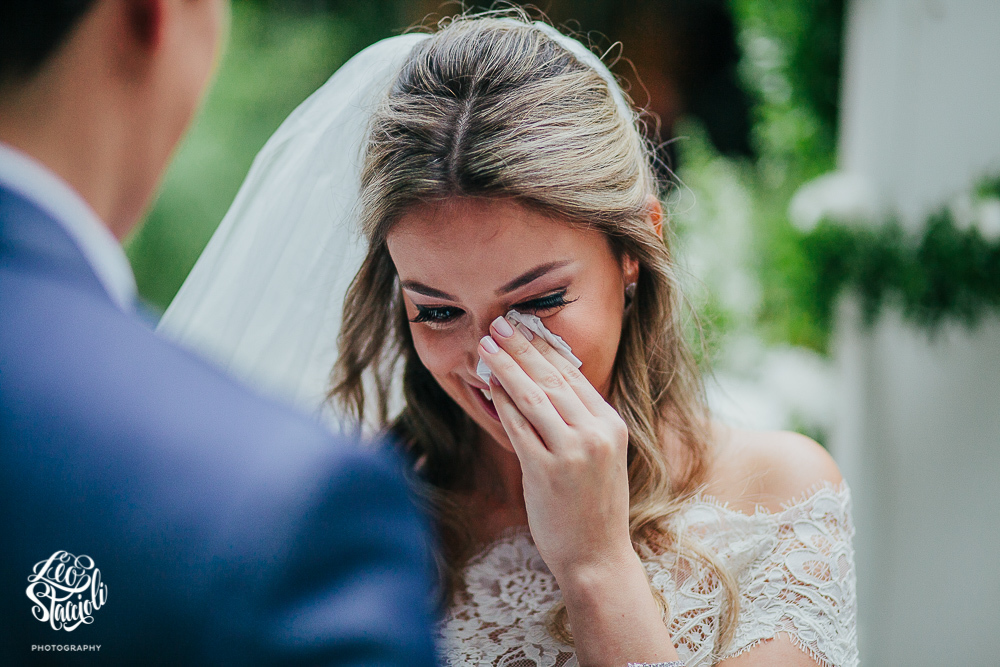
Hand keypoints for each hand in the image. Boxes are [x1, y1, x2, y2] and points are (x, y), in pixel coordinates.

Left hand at [478, 315, 634, 580]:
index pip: (575, 376)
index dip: (546, 347)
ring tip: (488, 347)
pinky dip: (502, 404)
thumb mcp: (602, 457)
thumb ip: (582, 423)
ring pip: (534, 398)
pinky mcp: (547, 472)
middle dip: (523, 348)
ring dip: (507, 368)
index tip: (526, 326)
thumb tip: (547, 385)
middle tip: (500, 324)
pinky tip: (489, 386)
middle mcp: (596, 434)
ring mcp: (572, 452)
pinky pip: (519, 428)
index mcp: (613, 425)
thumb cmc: (594, 507)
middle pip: (553, 379)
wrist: (597, 557)